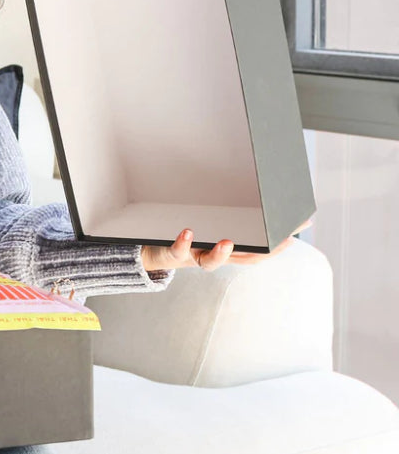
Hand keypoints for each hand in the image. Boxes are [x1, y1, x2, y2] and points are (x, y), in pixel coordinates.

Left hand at [140, 219, 312, 272]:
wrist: (156, 249)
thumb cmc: (189, 233)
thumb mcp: (210, 222)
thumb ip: (231, 214)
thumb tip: (254, 192)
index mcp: (228, 248)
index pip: (258, 250)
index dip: (278, 244)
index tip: (296, 231)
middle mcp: (215, 255)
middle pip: (241, 258)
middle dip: (261, 252)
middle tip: (280, 242)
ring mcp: (195, 255)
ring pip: (211, 261)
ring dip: (221, 253)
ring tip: (228, 241)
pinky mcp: (174, 252)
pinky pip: (179, 250)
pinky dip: (184, 242)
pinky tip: (187, 231)